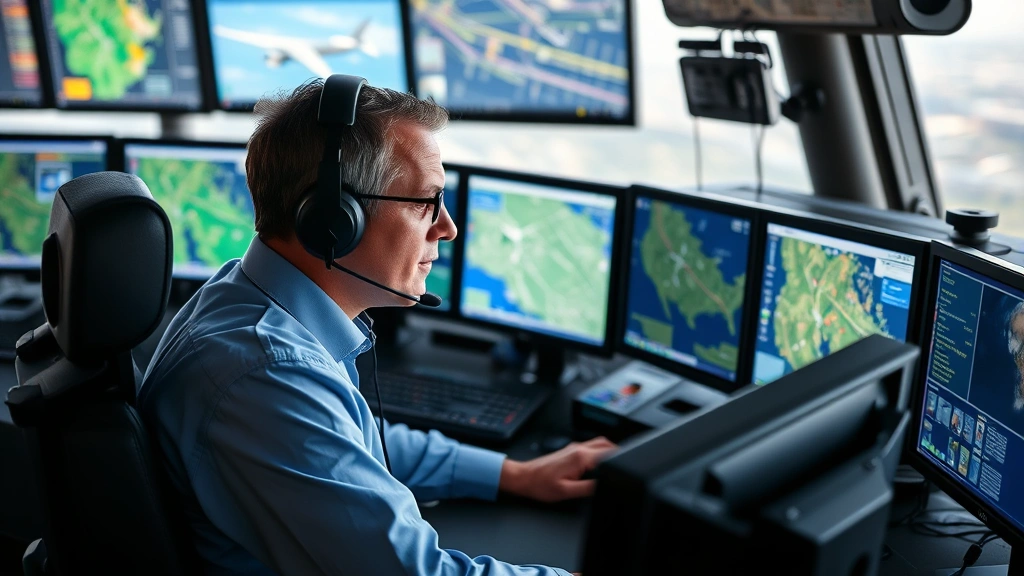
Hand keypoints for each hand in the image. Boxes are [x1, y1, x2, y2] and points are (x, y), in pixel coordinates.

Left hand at [499, 437, 616, 502]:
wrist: (524, 478)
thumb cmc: (540, 484)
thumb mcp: (567, 492)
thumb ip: (588, 488)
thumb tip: (605, 485)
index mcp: (580, 457)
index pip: (608, 453)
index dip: (620, 461)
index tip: (625, 468)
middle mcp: (578, 449)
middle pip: (606, 444)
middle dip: (618, 452)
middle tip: (625, 464)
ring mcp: (574, 448)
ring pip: (599, 443)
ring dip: (609, 450)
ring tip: (615, 464)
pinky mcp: (570, 451)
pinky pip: (591, 447)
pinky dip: (600, 452)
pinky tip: (600, 464)